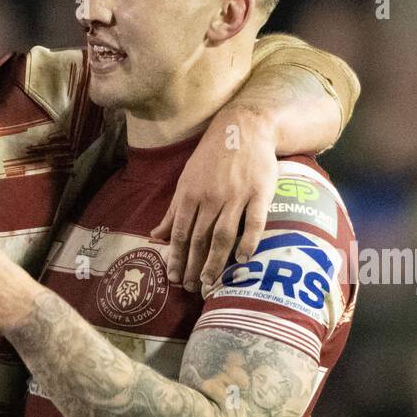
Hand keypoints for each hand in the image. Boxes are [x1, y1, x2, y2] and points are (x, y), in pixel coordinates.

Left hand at [150, 106, 276, 292]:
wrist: (243, 127)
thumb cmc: (212, 157)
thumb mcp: (186, 180)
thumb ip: (173, 210)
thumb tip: (155, 236)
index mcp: (190, 195)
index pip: (181, 233)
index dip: (177, 258)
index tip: (173, 278)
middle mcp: (211, 197)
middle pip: (200, 239)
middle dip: (194, 266)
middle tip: (191, 288)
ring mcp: (237, 195)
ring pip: (224, 234)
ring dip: (216, 261)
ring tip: (210, 282)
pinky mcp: (260, 192)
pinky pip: (255, 221)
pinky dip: (249, 241)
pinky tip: (243, 259)